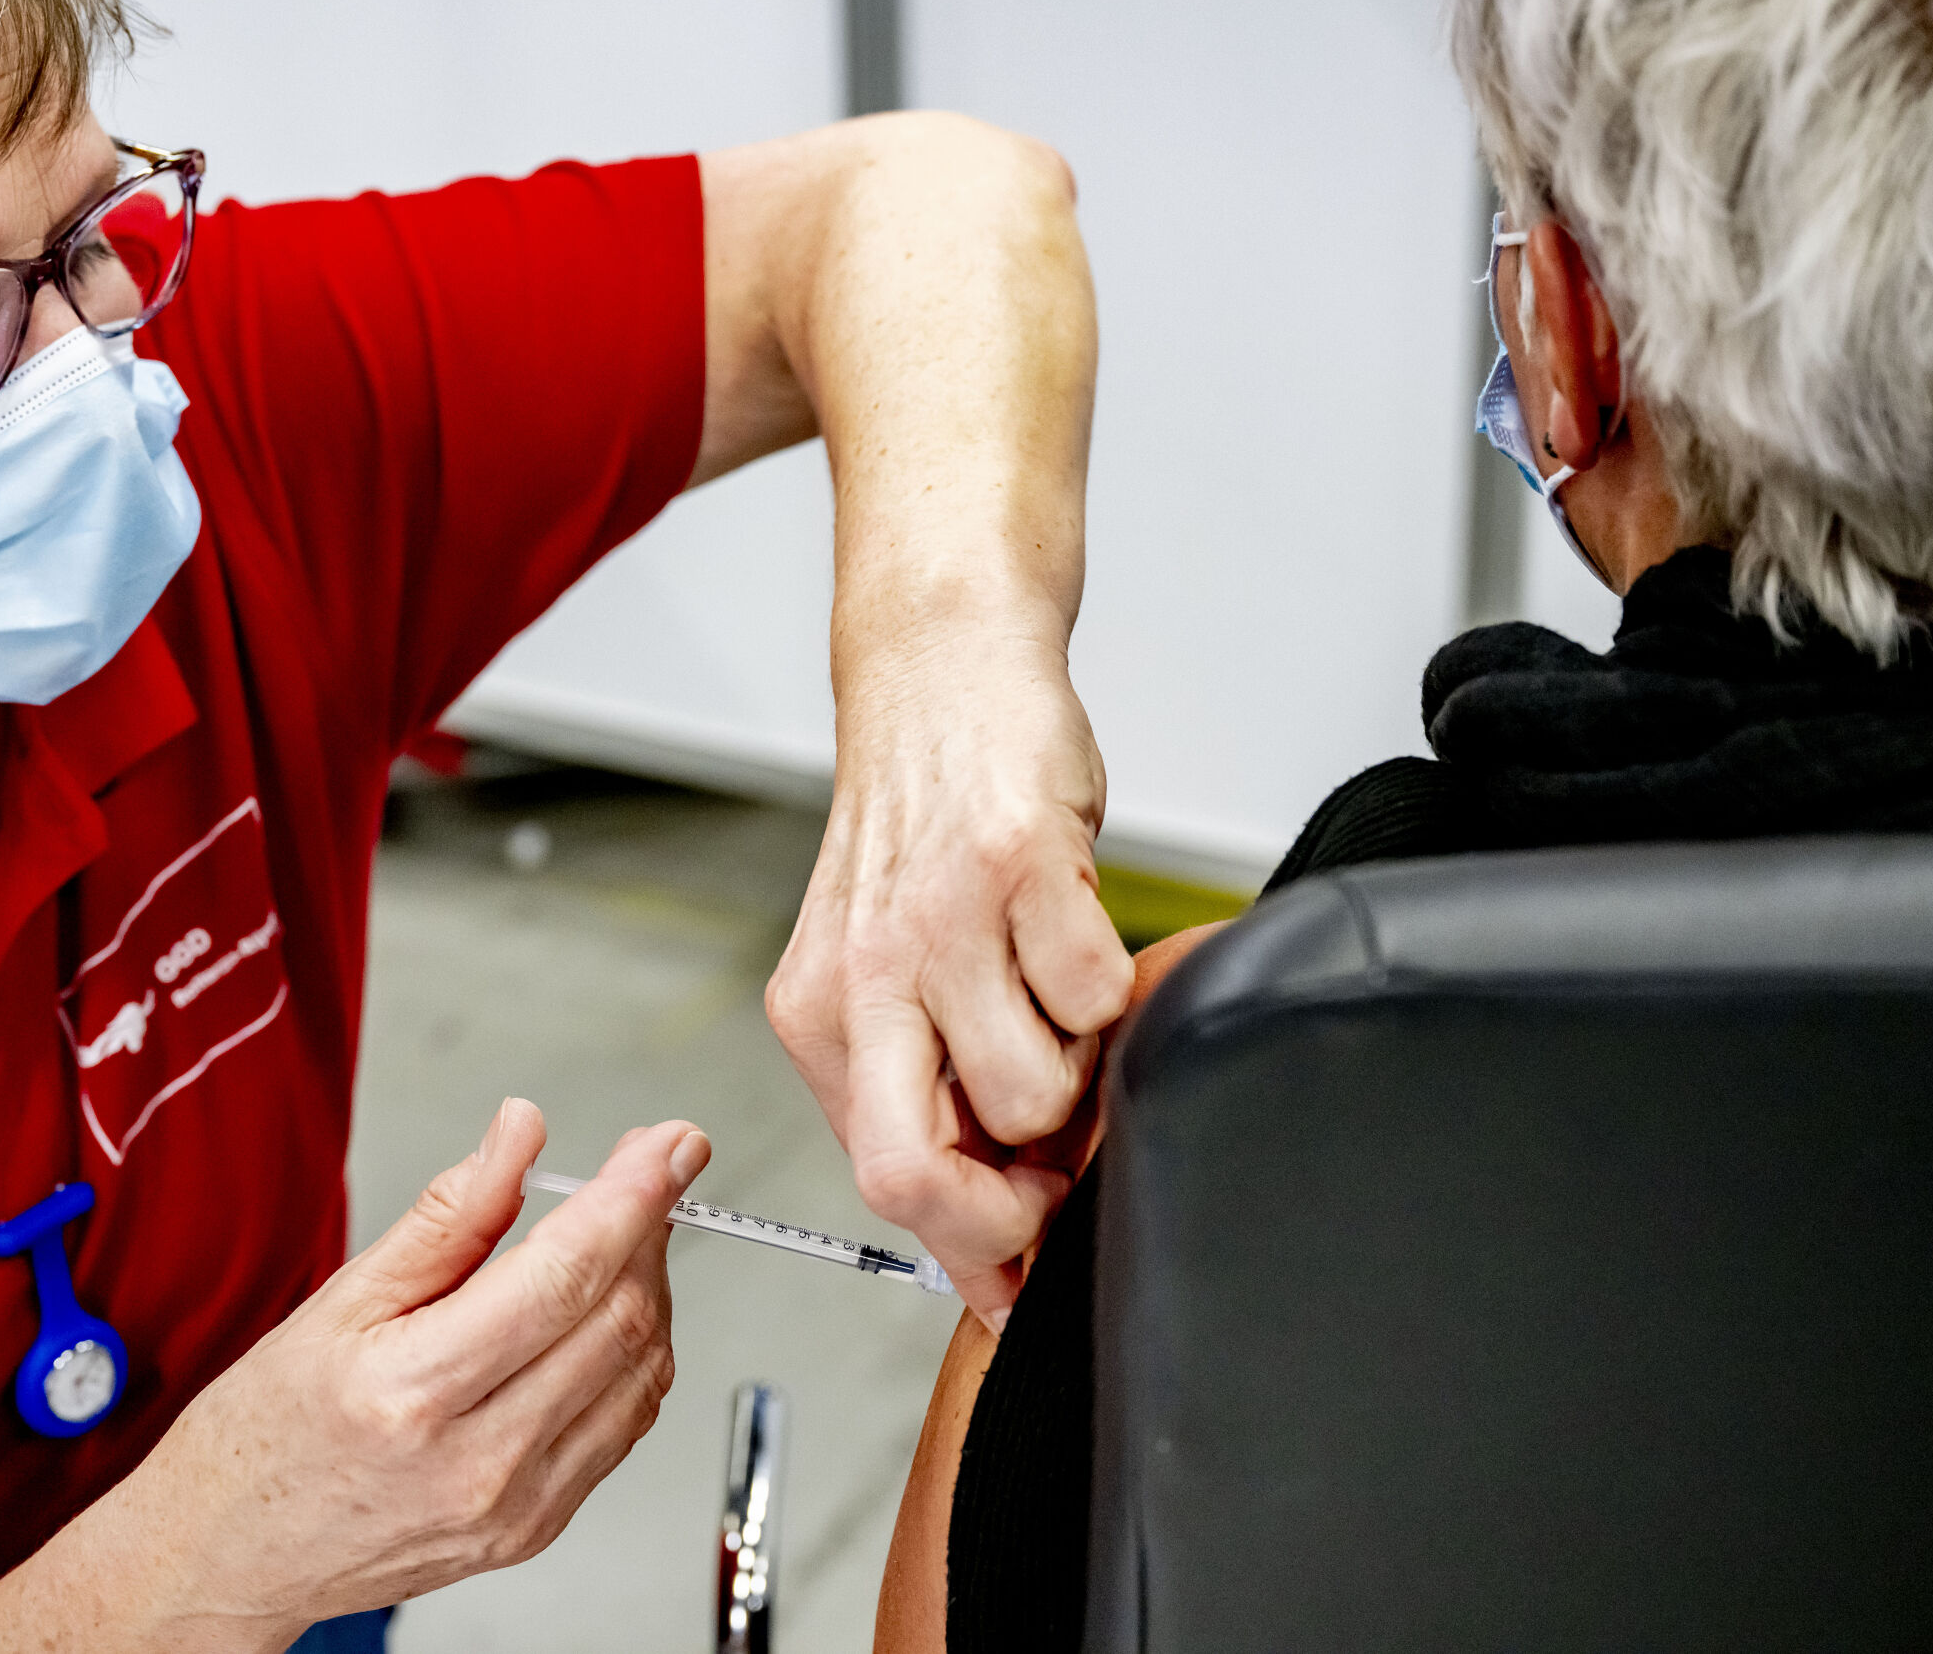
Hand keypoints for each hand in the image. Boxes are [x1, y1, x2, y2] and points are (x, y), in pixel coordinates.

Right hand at [83, 1100, 707, 1649]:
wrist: (232, 1552)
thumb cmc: (268, 1431)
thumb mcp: (341, 1299)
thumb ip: (450, 1215)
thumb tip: (521, 1135)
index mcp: (418, 1389)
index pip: (567, 1274)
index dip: (635, 1196)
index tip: (672, 1143)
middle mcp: (480, 1459)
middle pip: (620, 1318)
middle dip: (650, 1226)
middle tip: (645, 1169)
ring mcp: (518, 1504)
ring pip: (641, 1370)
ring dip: (649, 1286)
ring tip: (615, 1235)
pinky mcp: (537, 1527)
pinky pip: (625, 1424)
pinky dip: (632, 1353)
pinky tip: (601, 1313)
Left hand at [769, 634, 1130, 1331]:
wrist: (940, 671)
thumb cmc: (923, 826)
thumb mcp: (883, 967)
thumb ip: (923, 1093)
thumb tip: (991, 1259)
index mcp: (821, 1012)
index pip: (881, 1183)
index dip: (968, 1246)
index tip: (1019, 1262)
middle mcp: (865, 974)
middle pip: (916, 1172)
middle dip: (1006, 1217)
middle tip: (1054, 1182)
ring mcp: (940, 921)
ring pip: (1032, 1096)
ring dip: (1075, 1074)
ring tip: (1051, 1001)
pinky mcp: (1021, 866)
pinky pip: (1097, 999)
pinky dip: (1111, 987)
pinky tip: (1074, 934)